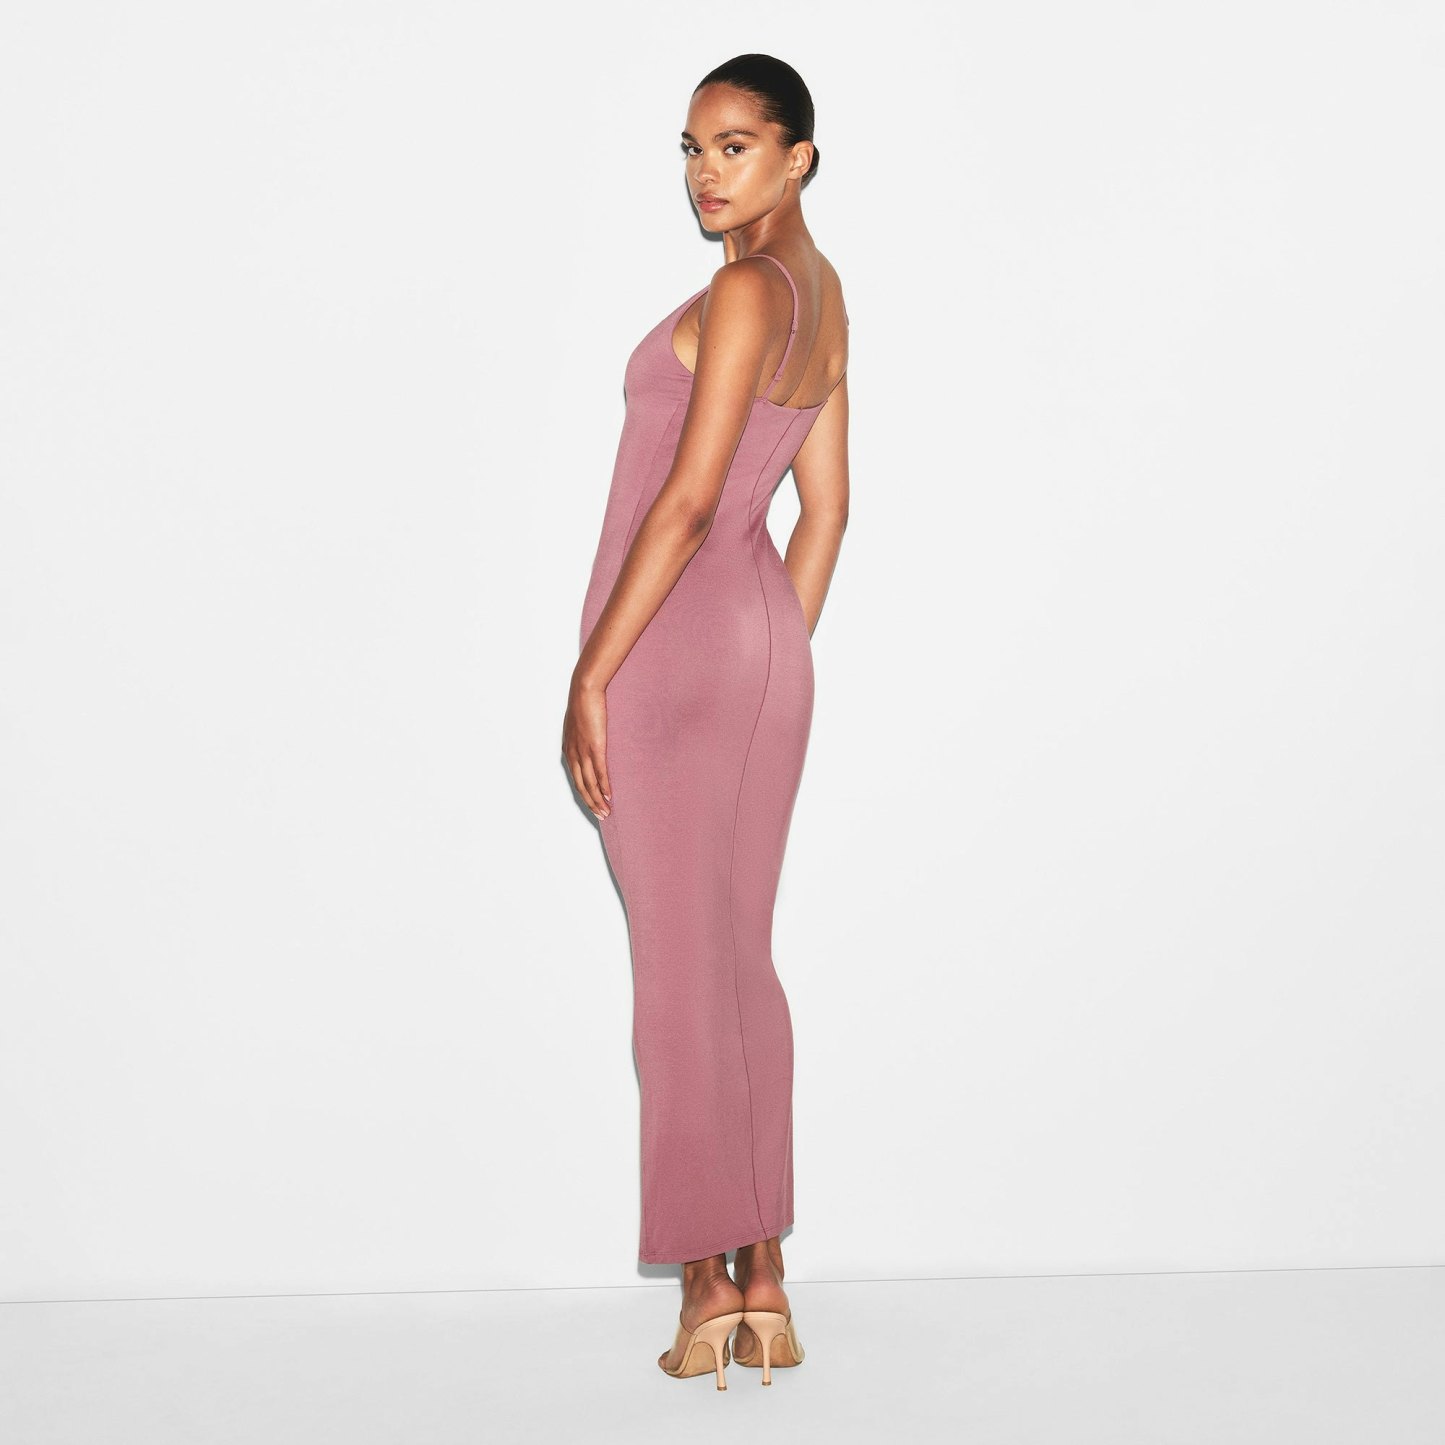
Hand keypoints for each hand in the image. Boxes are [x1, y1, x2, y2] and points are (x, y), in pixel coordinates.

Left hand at [563, 674, 611, 820]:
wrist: (584, 689)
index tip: (592, 804)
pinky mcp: (595, 747)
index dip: (584, 794)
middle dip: (591, 803)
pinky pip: (599, 772)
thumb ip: (582, 735)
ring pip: (590, 783)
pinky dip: (604, 786)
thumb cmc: (583, 702)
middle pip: (581, 786)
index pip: (575, 778)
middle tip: (601, 816)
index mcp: (568, 749)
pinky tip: (609, 796)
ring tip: (606, 812)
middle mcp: (573, 754)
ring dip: (598, 800)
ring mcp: (584, 751)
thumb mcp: (578, 722)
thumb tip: (590, 739)